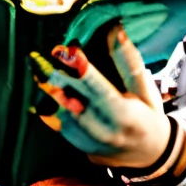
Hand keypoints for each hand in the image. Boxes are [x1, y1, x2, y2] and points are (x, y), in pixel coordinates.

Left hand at [31, 24, 171, 169]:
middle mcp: (105, 132)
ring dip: (47, 88)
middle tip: (40, 57)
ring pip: (60, 112)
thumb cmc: (148, 116)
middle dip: (54, 77)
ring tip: (37, 67)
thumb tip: (115, 31)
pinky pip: (56, 122)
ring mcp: (89, 142)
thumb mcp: (145, 90)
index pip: (100, 91)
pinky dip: (48, 103)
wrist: (147, 154)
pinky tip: (43, 86)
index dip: (81, 71)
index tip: (66, 51)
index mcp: (126, 117)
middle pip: (73, 101)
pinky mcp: (77, 145)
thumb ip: (128, 62)